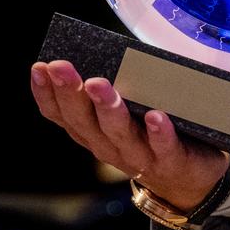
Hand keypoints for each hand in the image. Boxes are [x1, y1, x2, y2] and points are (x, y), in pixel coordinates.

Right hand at [29, 59, 229, 210]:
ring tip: (98, 84)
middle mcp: (109, 146)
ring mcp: (139, 157)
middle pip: (84, 122)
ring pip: (118, 134)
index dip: (46, 94)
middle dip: (70, 93)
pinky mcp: (171, 162)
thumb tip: (113, 48)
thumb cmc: (152, 135)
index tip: (39, 68)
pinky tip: (155, 115)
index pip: (62, 115)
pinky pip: (163, 148)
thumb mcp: (129, 111)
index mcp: (94, 132)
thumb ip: (119, 85)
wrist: (190, 181)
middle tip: (60, 67)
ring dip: (107, 108)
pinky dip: (158, 133)